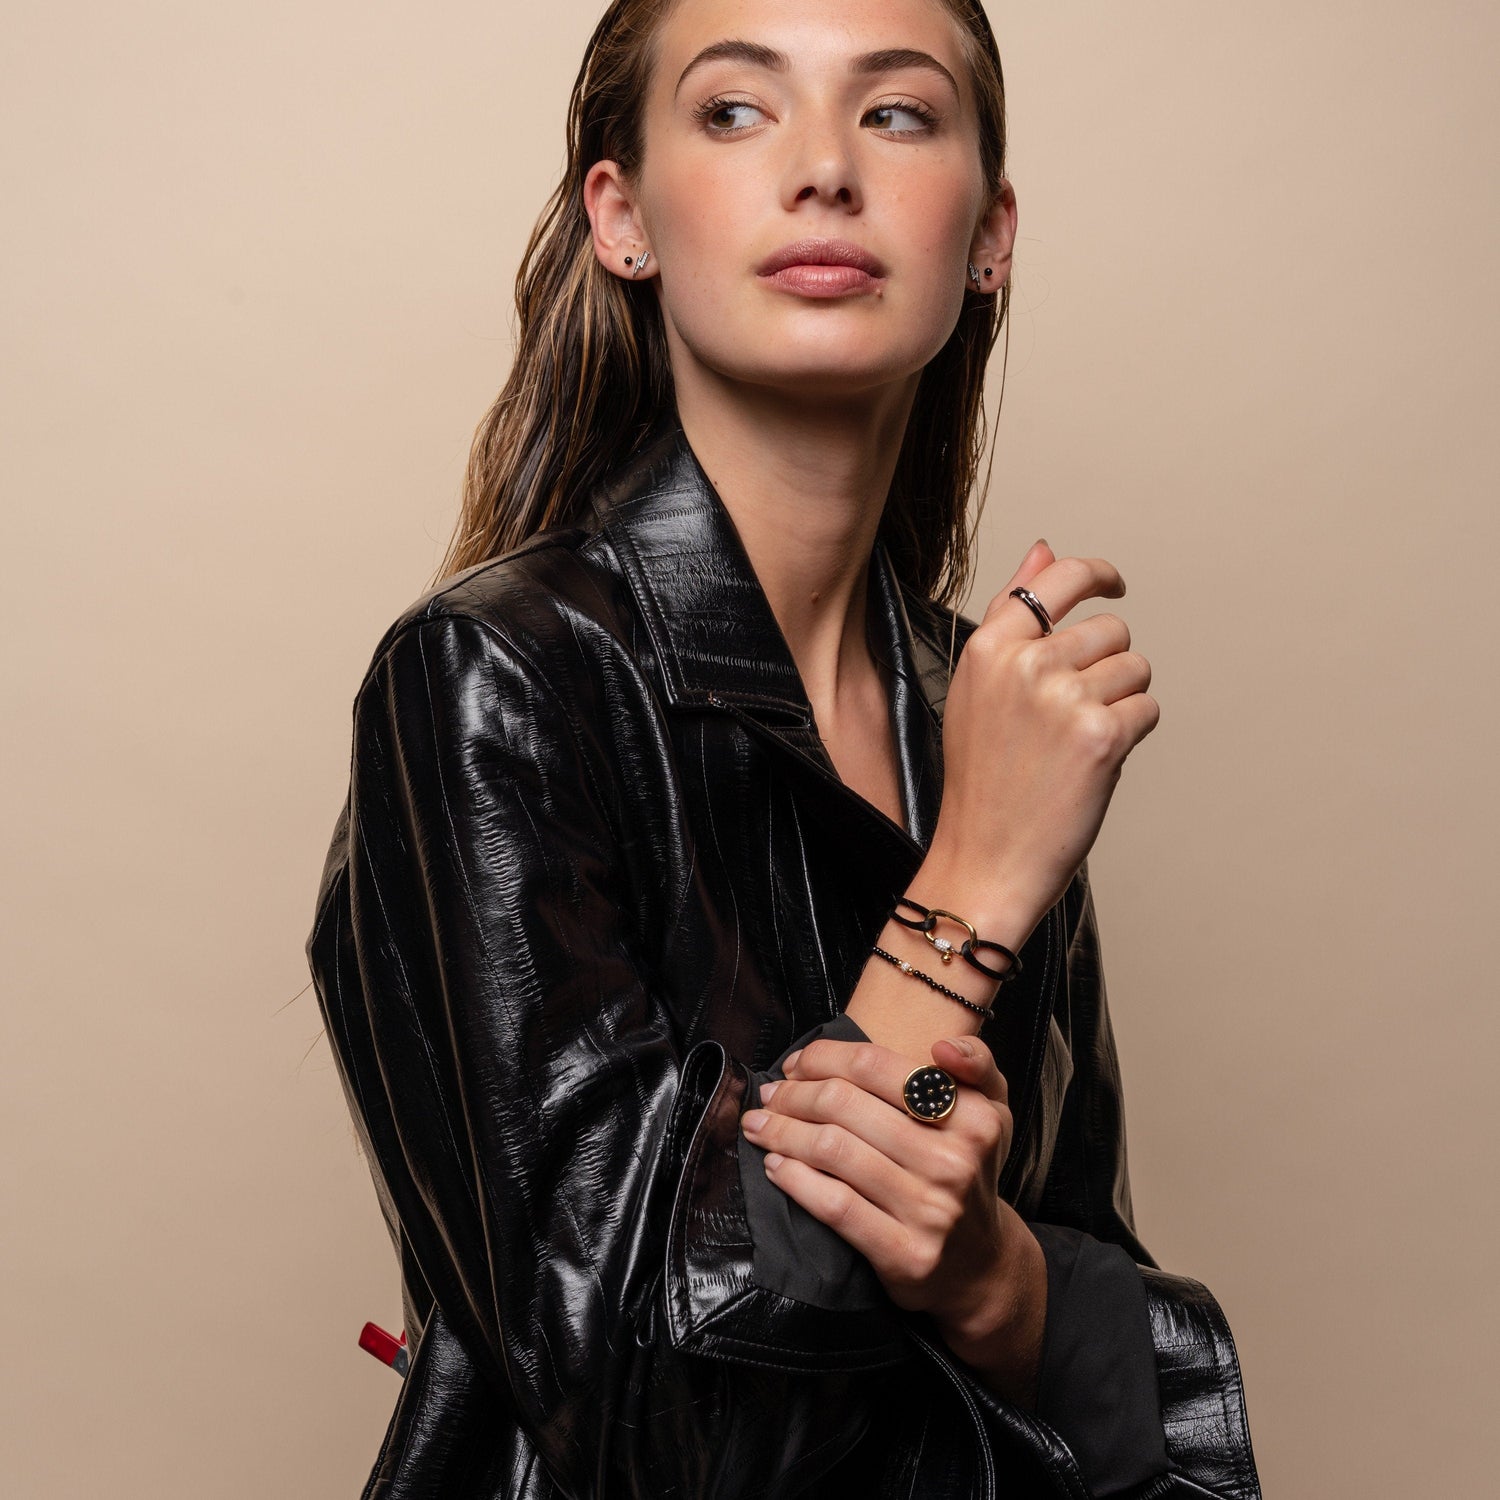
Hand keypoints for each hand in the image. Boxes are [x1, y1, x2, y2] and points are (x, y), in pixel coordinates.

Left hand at [739, 1032, 1032, 1334]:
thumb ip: (976, 1064)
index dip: (825, 1057)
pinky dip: (796, 1180)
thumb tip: (941, 1045)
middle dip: (794, 1094)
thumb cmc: (969, 1170)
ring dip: (783, 1132)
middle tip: (771, 1095)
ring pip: (833, 1151)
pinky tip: (776, 1167)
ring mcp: (929, 1210)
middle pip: (845, 1105)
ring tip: (761, 1125)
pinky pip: (835, 1205)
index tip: (798, 1063)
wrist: (981, 1264)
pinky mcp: (905, 1254)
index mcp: (974, 1116)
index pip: (876, 1066)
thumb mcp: (993, 1111)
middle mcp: (954, 1161)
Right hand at [922, 540, 1160, 941]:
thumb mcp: (978, 688)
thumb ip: (1012, 616)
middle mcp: (1025, 663)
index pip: (1058, 579)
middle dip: (1106, 669)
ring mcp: (1064, 697)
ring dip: (1121, 703)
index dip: (1096, 575)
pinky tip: (1092, 764)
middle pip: (1110, 630)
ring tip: (1075, 745)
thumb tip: (1045, 548)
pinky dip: (1131, 736)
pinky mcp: (1101, 735)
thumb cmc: (982, 780)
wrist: (983, 858)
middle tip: (1069, 720)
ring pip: (1134, 669)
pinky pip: (1147, 709)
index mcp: (988, 647)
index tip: (1114, 584)